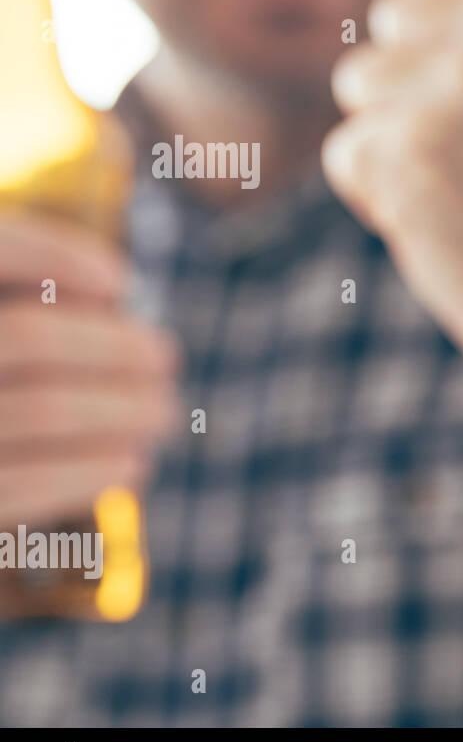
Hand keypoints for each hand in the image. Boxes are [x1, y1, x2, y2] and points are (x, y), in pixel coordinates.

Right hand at [0, 213, 179, 528]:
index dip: (54, 255)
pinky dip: (89, 470)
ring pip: (43, 409)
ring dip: (123, 408)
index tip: (120, 281)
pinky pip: (21, 486)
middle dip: (112, 346)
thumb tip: (112, 300)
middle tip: (165, 357)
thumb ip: (17, 301)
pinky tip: (129, 463)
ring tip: (163, 411)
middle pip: (27, 337)